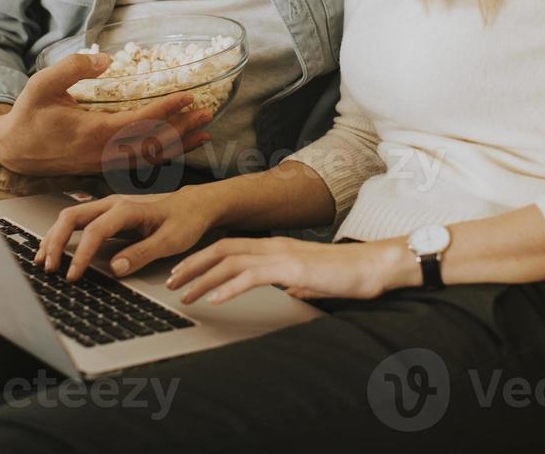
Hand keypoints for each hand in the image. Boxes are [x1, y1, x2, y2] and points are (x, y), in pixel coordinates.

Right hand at [0, 53, 213, 176]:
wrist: (11, 149)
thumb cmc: (27, 115)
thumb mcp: (41, 84)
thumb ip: (72, 68)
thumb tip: (105, 59)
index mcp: (93, 133)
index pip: (140, 122)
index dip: (167, 109)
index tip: (189, 95)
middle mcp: (104, 153)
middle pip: (154, 145)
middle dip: (183, 130)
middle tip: (207, 114)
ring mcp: (104, 163)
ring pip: (150, 159)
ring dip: (179, 145)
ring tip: (205, 133)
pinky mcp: (102, 167)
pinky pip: (140, 164)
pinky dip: (163, 156)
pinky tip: (178, 148)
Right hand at [35, 187, 224, 280]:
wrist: (196, 204)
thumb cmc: (186, 220)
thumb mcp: (172, 240)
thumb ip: (143, 253)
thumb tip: (115, 268)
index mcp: (127, 209)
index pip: (94, 231)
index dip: (80, 256)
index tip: (73, 277)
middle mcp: (113, 203)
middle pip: (72, 217)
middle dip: (55, 242)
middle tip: (48, 268)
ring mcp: (109, 206)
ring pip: (71, 217)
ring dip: (54, 237)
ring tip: (43, 261)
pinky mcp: (108, 213)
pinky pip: (78, 221)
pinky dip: (62, 235)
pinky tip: (56, 250)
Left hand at [167, 236, 415, 305]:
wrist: (374, 267)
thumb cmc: (347, 274)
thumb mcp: (311, 279)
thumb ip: (296, 281)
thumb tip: (288, 290)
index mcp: (275, 246)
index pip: (228, 247)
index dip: (202, 258)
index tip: (182, 273)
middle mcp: (273, 245)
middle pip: (221, 249)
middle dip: (192, 265)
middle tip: (170, 282)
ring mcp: (281, 255)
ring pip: (230, 262)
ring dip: (203, 279)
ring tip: (184, 295)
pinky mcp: (291, 269)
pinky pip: (252, 276)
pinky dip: (229, 287)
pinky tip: (215, 300)